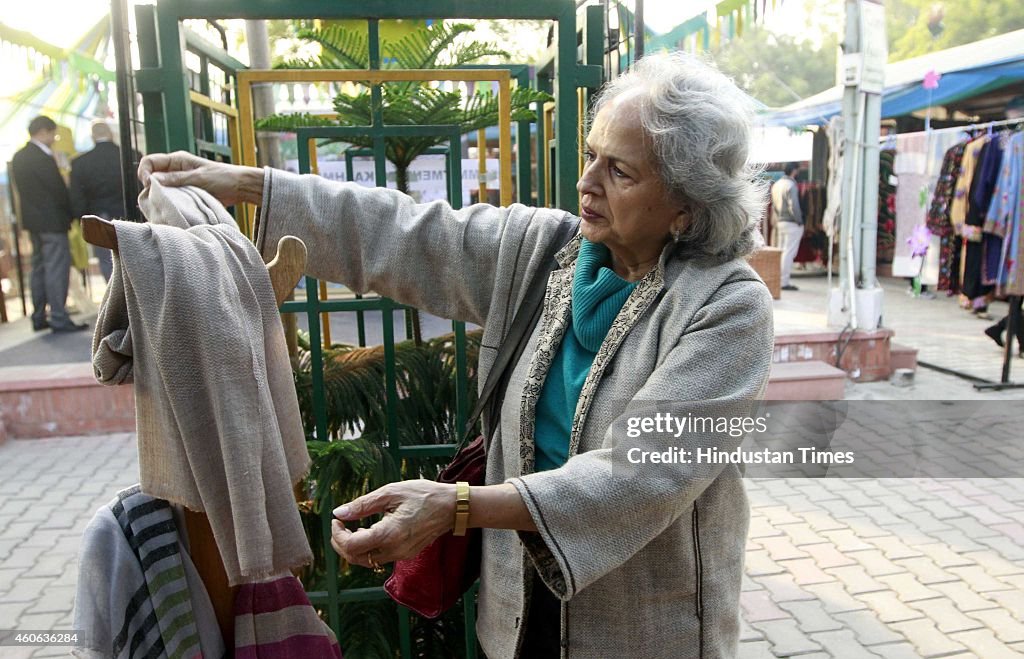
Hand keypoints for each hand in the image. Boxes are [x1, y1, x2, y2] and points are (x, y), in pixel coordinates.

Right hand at [137, 151, 263, 205]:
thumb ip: (176, 179)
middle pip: (152, 176)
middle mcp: (175, 169)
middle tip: (156, 199)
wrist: (240, 187)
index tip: (149, 186)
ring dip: (160, 196)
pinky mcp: (185, 193)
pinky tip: (171, 209)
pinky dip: (169, 202)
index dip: (144, 172)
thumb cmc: (223, 178)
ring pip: (160, 188)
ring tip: (163, 205)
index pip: (149, 161)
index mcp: (177, 160)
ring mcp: (180, 182)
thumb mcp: (198, 178)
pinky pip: (171, 197)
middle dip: (150, 187)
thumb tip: (153, 180)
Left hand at [330, 479, 455, 568]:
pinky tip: (369, 531)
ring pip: (367, 561)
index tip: (337, 520)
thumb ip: (363, 505)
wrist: (452, 507)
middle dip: (341, 543)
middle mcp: (394, 550)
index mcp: (389, 534)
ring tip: (352, 528)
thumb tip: (339, 512)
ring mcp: (401, 555)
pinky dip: (368, 548)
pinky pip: (379, 557)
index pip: (351, 547)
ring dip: (354, 547)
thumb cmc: (423, 495)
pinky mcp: (406, 554)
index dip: (338, 535)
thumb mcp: (390, 493)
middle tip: (340, 525)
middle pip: (356, 558)